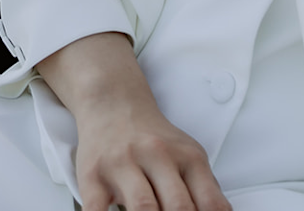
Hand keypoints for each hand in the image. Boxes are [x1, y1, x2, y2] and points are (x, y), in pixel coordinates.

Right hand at [74, 95, 229, 210]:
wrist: (114, 103)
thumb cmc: (153, 137)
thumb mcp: (188, 154)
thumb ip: (204, 189)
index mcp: (188, 157)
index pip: (210, 203)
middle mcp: (158, 156)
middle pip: (178, 208)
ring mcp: (124, 164)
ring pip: (143, 208)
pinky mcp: (94, 175)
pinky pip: (98, 210)